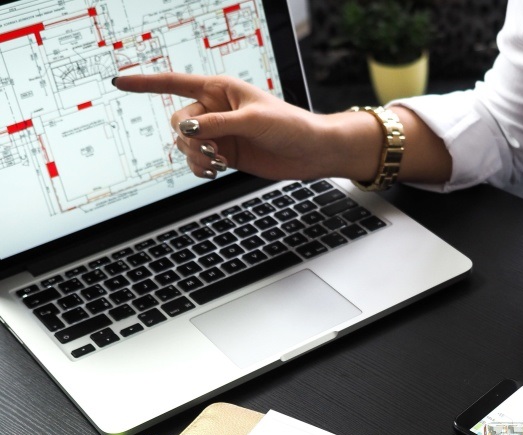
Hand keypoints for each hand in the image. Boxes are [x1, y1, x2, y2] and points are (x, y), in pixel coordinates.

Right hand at [113, 73, 348, 180]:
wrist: (310, 152)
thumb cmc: (289, 126)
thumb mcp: (253, 120)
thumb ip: (217, 124)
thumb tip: (187, 129)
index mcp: (219, 89)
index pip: (174, 82)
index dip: (145, 83)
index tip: (118, 81)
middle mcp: (214, 109)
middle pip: (178, 121)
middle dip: (189, 138)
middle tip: (212, 151)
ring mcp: (218, 133)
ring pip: (184, 144)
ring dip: (195, 156)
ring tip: (218, 163)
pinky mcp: (224, 154)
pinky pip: (196, 161)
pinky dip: (200, 168)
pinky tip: (215, 171)